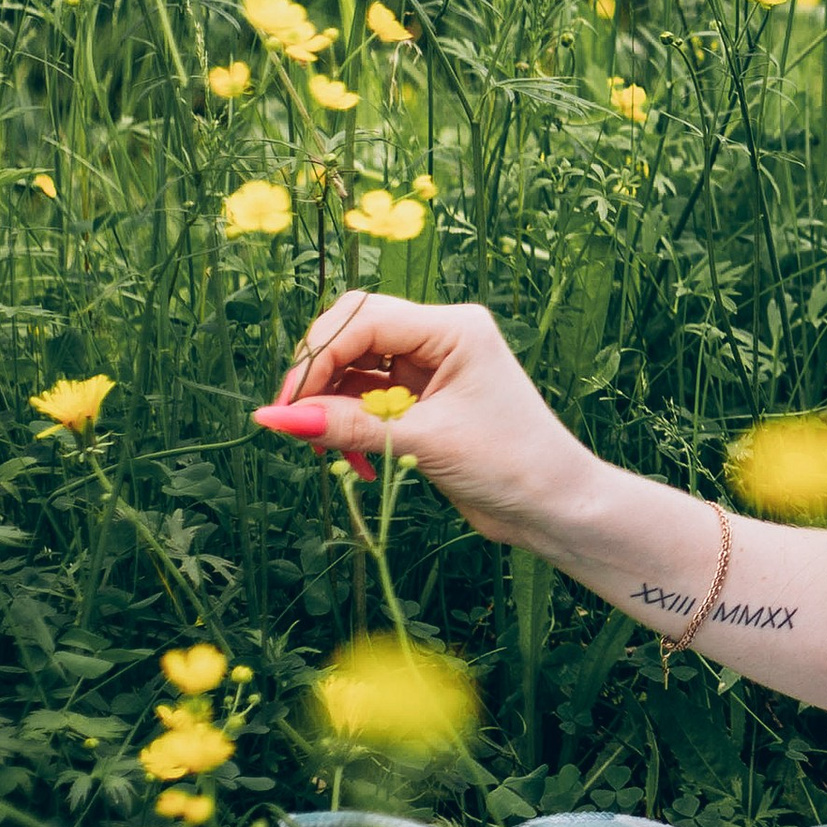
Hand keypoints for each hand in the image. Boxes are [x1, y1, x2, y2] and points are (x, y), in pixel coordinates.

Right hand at [251, 293, 588, 549]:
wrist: (554, 506)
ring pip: (356, 368)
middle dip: (320, 378)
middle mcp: (441, 337)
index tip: (289, 405)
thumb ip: (347, 427)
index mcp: (453, 328)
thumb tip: (273, 418)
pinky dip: (352, 425)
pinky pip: (368, 397)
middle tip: (297, 425)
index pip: (363, 320)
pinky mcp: (424, 398)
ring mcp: (432, 367)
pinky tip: (355, 461)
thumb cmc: (508, 465)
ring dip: (334, 408)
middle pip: (354, 334)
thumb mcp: (422, 443)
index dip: (318, 358)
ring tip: (330, 453)